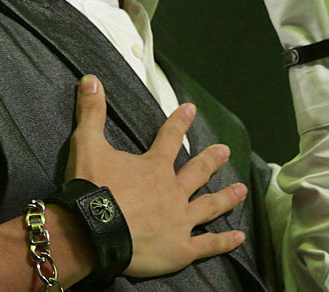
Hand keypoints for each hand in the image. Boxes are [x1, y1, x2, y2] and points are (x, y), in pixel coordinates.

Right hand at [65, 75, 246, 277]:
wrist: (91, 232)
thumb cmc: (91, 189)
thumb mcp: (87, 145)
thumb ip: (92, 112)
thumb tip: (90, 78)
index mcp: (154, 167)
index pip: (170, 138)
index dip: (180, 122)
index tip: (191, 110)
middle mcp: (173, 191)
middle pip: (197, 172)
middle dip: (211, 160)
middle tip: (225, 151)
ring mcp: (180, 221)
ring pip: (209, 206)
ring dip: (226, 197)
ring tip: (241, 190)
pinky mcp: (180, 249)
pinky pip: (208, 245)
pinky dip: (224, 241)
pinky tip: (239, 238)